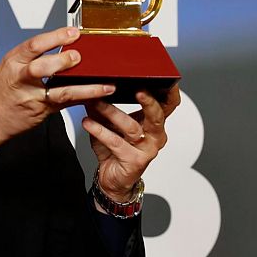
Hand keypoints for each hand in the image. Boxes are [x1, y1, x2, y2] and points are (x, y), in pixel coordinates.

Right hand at [0, 27, 116, 148]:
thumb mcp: (8, 67)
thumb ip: (31, 57)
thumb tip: (62, 43)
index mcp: (12, 62)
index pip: (33, 45)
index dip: (55, 37)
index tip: (74, 32)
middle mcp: (21, 79)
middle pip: (41, 68)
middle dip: (62, 61)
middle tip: (79, 56)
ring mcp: (32, 98)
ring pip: (60, 92)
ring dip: (85, 88)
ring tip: (105, 85)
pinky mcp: (41, 112)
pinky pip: (66, 105)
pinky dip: (83, 99)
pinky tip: (99, 96)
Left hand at [83, 86, 180, 201]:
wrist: (112, 179)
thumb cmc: (114, 149)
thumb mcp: (109, 123)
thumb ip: (104, 106)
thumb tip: (94, 86)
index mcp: (154, 124)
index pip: (168, 105)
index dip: (169, 92)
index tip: (162, 78)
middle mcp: (155, 136)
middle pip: (158, 115)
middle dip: (148, 101)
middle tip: (138, 89)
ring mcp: (147, 149)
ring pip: (131, 127)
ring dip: (111, 113)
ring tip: (95, 103)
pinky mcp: (135, 161)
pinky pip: (116, 142)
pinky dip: (100, 131)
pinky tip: (88, 122)